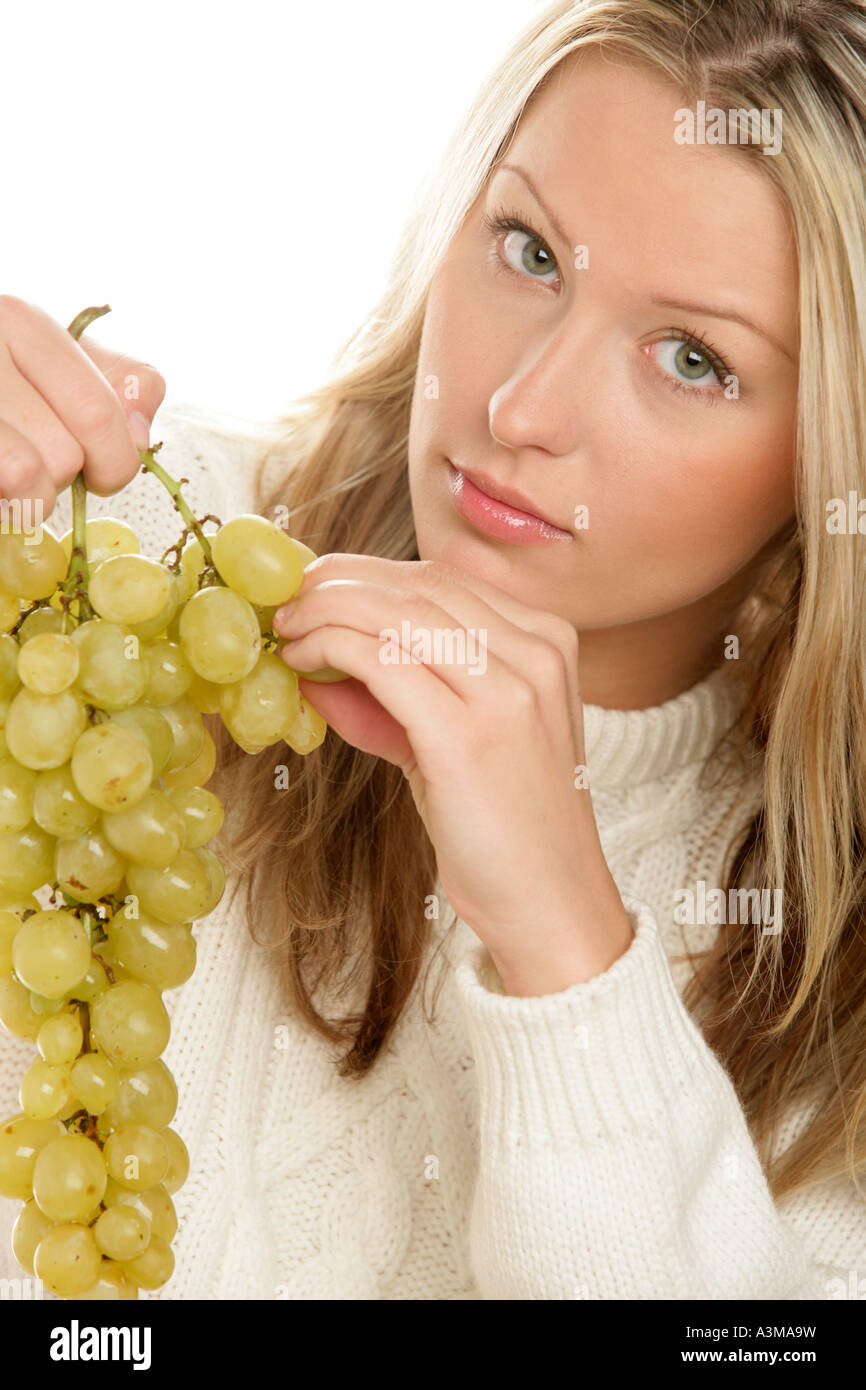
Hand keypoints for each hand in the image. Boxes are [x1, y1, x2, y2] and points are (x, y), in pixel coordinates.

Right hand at [0, 295, 165, 515]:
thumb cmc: (16, 380)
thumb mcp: (74, 363)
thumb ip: (127, 384)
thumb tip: (139, 434)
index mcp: (22, 321)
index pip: (96, 412)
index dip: (114, 461)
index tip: (102, 472)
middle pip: (63, 453)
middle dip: (64, 479)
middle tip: (42, 463)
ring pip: (26, 477)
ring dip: (29, 499)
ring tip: (14, 478)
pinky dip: (4, 504)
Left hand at [274, 554, 633, 986]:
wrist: (552, 906)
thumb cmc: (505, 830)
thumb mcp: (453, 742)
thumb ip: (393, 697)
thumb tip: (314, 662)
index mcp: (548, 643)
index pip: (443, 579)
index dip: (368, 574)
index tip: (315, 586)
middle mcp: (537, 653)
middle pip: (418, 584)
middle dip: (339, 582)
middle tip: (285, 600)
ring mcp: (509, 690)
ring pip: (395, 612)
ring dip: (324, 610)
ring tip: (284, 630)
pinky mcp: (469, 734)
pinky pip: (382, 660)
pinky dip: (330, 647)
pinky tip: (302, 661)